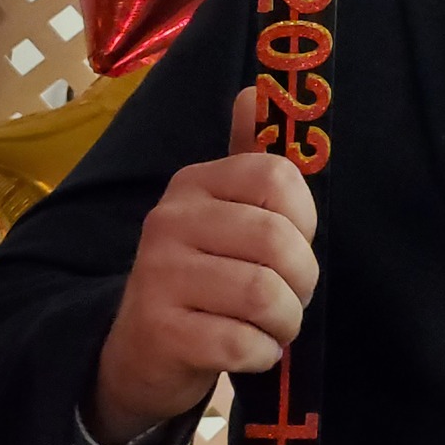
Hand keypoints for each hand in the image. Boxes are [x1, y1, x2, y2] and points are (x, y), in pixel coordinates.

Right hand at [88, 88, 318, 444]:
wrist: (139, 353)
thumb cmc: (202, 276)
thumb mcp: (223, 213)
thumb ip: (247, 158)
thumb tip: (254, 91)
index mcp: (194, 183)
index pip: (277, 176)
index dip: (305, 218)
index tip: (295, 244)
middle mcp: (169, 219)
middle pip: (276, 239)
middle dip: (303, 279)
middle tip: (292, 297)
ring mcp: (157, 274)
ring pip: (263, 294)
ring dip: (285, 321)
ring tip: (274, 327)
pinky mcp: (159, 330)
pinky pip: (239, 342)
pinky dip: (260, 353)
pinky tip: (250, 351)